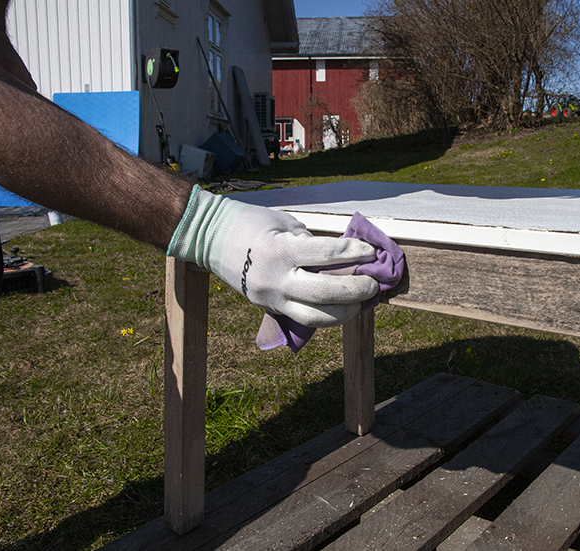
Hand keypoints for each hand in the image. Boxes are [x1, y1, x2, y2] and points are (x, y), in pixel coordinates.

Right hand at [168, 186, 378, 326]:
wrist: (207, 237)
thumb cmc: (250, 222)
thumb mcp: (284, 223)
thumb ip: (312, 241)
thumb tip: (346, 257)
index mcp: (281, 249)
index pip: (328, 254)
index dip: (356, 253)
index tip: (372, 251)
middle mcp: (276, 278)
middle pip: (326, 294)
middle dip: (357, 290)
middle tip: (373, 283)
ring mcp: (270, 298)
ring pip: (316, 318)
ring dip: (345, 313)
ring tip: (360, 303)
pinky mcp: (268, 308)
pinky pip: (303, 317)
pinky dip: (325, 314)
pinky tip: (341, 307)